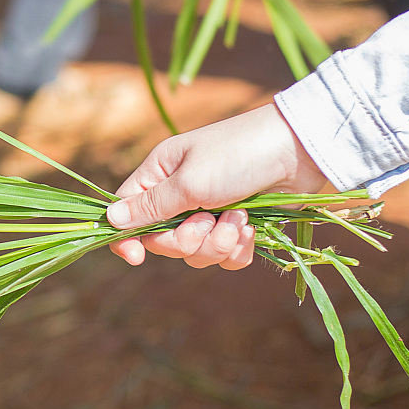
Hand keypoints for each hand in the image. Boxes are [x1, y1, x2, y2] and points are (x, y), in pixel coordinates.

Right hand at [105, 103, 331, 268]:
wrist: (299, 150)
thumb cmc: (238, 155)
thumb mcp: (190, 182)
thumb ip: (150, 207)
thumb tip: (109, 220)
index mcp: (160, 175)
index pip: (128, 213)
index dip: (128, 239)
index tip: (138, 258)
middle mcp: (181, 194)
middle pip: (164, 241)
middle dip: (187, 239)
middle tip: (207, 220)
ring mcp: (211, 211)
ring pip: (196, 253)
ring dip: (217, 243)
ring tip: (238, 218)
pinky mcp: (238, 226)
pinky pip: (225, 256)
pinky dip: (237, 247)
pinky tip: (251, 227)